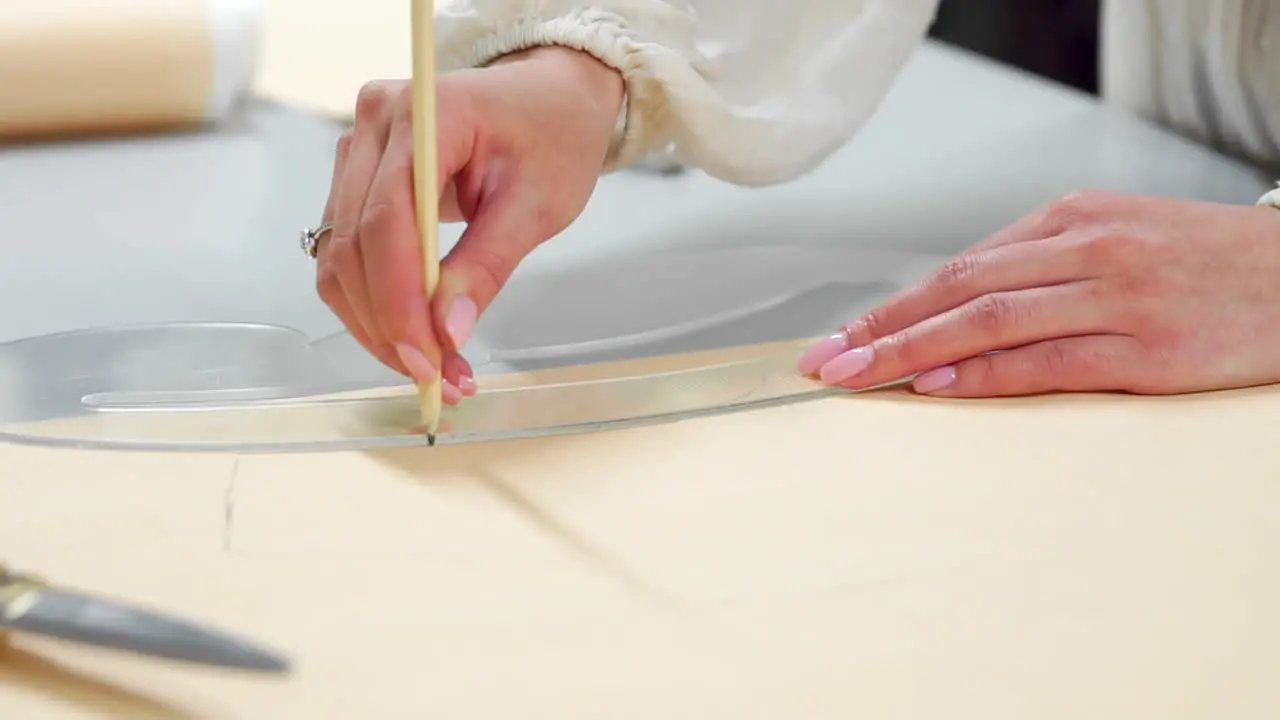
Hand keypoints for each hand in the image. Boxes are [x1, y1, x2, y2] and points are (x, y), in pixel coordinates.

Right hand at [315, 47, 624, 402]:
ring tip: (433, 367)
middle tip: (437, 379)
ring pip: (339, 257)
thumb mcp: (539, 203)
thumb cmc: (552, 135)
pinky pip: (347, 252)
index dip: (399, 300)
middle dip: (389, 325)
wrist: (548, 98)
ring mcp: (359, 148)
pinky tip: (414, 336)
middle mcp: (376, 124)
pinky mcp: (356, 177)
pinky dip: (375, 303)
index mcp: (426, 113)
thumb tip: (447, 332)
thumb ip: (489, 264)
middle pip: (353, 245)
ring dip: (377, 324)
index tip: (427, 359)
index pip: (386, 220)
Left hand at [798, 190, 1279, 396]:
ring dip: (913, 350)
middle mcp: (1087, 249)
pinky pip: (1047, 360)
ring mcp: (1118, 296)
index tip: (845, 336)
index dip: (895, 305)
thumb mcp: (1121, 238)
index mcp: (1074, 219)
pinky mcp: (1150, 346)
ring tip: (859, 375)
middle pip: (960, 290)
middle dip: (883, 328)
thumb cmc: (1209, 263)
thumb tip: (958, 306)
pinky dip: (984, 372)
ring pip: (990, 321)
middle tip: (826, 360)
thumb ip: (1043, 266)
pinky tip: (936, 384)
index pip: (961, 267)